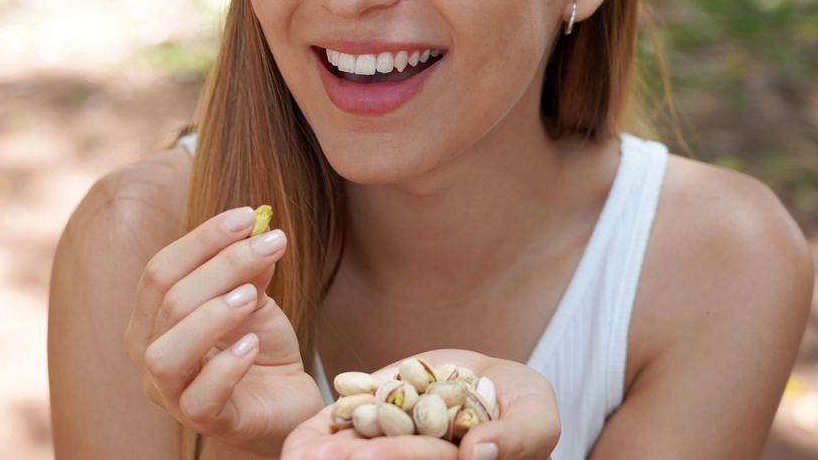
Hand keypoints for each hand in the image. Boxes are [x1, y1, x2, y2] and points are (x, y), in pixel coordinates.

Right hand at [124, 207, 324, 457]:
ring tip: (251, 297)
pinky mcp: (203, 422)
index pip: (160, 270)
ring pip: (167, 352)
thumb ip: (246, 271)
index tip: (248, 217)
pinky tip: (253, 347)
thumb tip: (256, 231)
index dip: (202, 239)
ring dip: (212, 316)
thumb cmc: (256, 348)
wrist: (281, 403)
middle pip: (168, 301)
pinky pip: (200, 398)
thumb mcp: (253, 300)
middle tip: (270, 244)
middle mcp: (148, 353)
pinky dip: (227, 368)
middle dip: (222, 265)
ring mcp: (170, 393)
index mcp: (151, 318)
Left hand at [282, 349, 559, 459]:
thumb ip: (517, 435)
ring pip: (357, 453)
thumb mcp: (535, 415)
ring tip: (302, 457)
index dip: (400, 458)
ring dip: (327, 457)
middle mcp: (420, 457)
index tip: (375, 456)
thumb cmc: (522, 406)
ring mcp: (391, 445)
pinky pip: (342, 429)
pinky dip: (319, 437)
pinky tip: (297, 447)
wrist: (491, 381)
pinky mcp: (370, 420)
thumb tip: (478, 452)